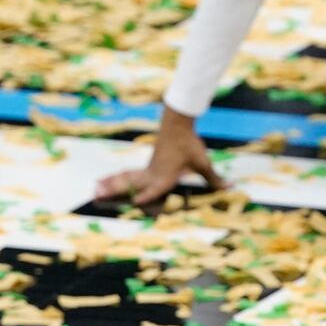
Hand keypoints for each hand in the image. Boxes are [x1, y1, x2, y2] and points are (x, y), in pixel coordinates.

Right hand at [95, 103, 226, 205]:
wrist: (177, 123)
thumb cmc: (189, 144)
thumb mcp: (202, 162)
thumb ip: (214, 178)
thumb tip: (231, 187)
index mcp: (165, 176)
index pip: (155, 188)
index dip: (146, 196)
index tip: (137, 202)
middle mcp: (152, 174)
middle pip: (130, 183)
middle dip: (114, 190)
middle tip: (97, 194)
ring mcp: (147, 170)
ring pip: (125, 179)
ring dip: (110, 184)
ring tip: (94, 188)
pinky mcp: (146, 167)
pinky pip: (128, 175)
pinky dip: (115, 179)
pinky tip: (104, 182)